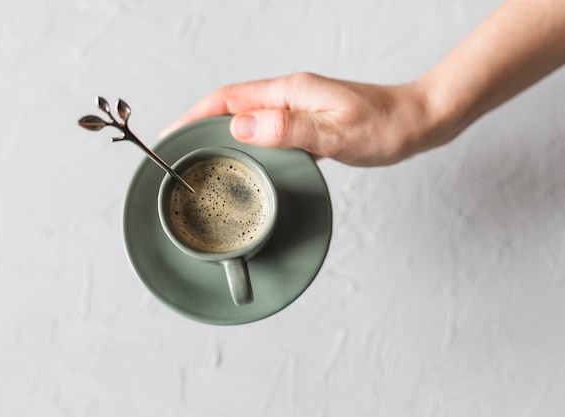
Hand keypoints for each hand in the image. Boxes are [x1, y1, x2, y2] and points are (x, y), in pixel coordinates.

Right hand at [161, 73, 448, 166]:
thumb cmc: (386, 127)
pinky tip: (243, 158)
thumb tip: (242, 127)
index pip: (228, 99)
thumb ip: (290, 130)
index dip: (195, 114)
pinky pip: (266, 129)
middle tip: (178, 150)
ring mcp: (297, 107)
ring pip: (247, 118)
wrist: (417, 121)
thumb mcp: (338, 133)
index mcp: (291, 92)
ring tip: (201, 156)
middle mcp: (290, 96)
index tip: (173, 133)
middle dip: (199, 123)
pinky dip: (246, 141)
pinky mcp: (307, 121)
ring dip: (220, 132)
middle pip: (231, 105)